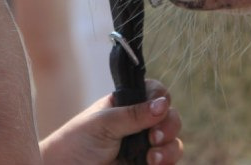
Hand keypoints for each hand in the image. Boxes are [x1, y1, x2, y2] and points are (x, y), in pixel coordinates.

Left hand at [39, 80, 183, 164]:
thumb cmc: (77, 142)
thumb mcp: (104, 123)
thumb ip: (134, 114)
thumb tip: (164, 104)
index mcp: (127, 104)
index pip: (155, 93)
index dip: (162, 97)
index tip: (160, 106)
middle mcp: (139, 123)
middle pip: (169, 116)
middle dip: (168, 125)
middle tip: (154, 136)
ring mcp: (144, 145)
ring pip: (173, 141)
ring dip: (169, 147)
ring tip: (153, 157)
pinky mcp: (144, 164)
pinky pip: (168, 161)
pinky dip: (167, 161)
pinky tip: (152, 163)